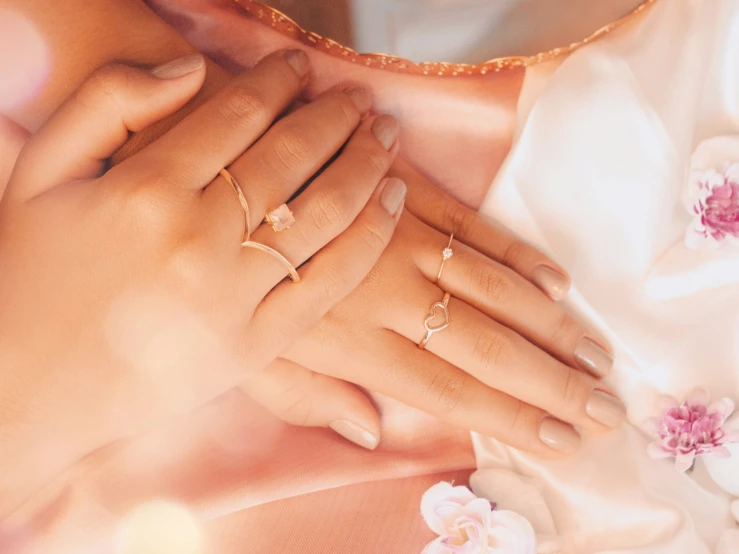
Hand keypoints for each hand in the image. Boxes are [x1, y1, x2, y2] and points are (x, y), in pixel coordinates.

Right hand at [0, 51, 403, 513]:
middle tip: (362, 100)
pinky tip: (391, 201)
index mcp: (144, 190)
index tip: (302, 66)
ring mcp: (232, 296)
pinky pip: (330, 282)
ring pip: (325, 212)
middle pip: (292, 158)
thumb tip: (187, 68)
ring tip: (387, 138)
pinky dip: (370, 236)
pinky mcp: (256, 345)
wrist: (28, 385)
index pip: (237, 115)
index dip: (279, 82)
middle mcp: (196, 239)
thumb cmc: (30, 274)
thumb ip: (105, 101)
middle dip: (336, 118)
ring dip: (367, 164)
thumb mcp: (40, 171)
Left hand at [242, 161, 624, 455]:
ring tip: (595, 355)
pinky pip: (473, 226)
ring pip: (493, 290)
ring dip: (550, 325)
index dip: (510, 418)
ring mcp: (402, 238)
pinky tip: (555, 283)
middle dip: (552, 382)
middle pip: (486, 347)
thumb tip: (368, 430)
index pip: (448, 392)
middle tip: (606, 407)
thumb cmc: (222, 272)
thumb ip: (306, 396)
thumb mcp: (245, 353)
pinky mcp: (406, 191)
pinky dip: (517, 255)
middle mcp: (387, 295)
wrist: (215, 169)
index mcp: (350, 342)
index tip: (563, 440)